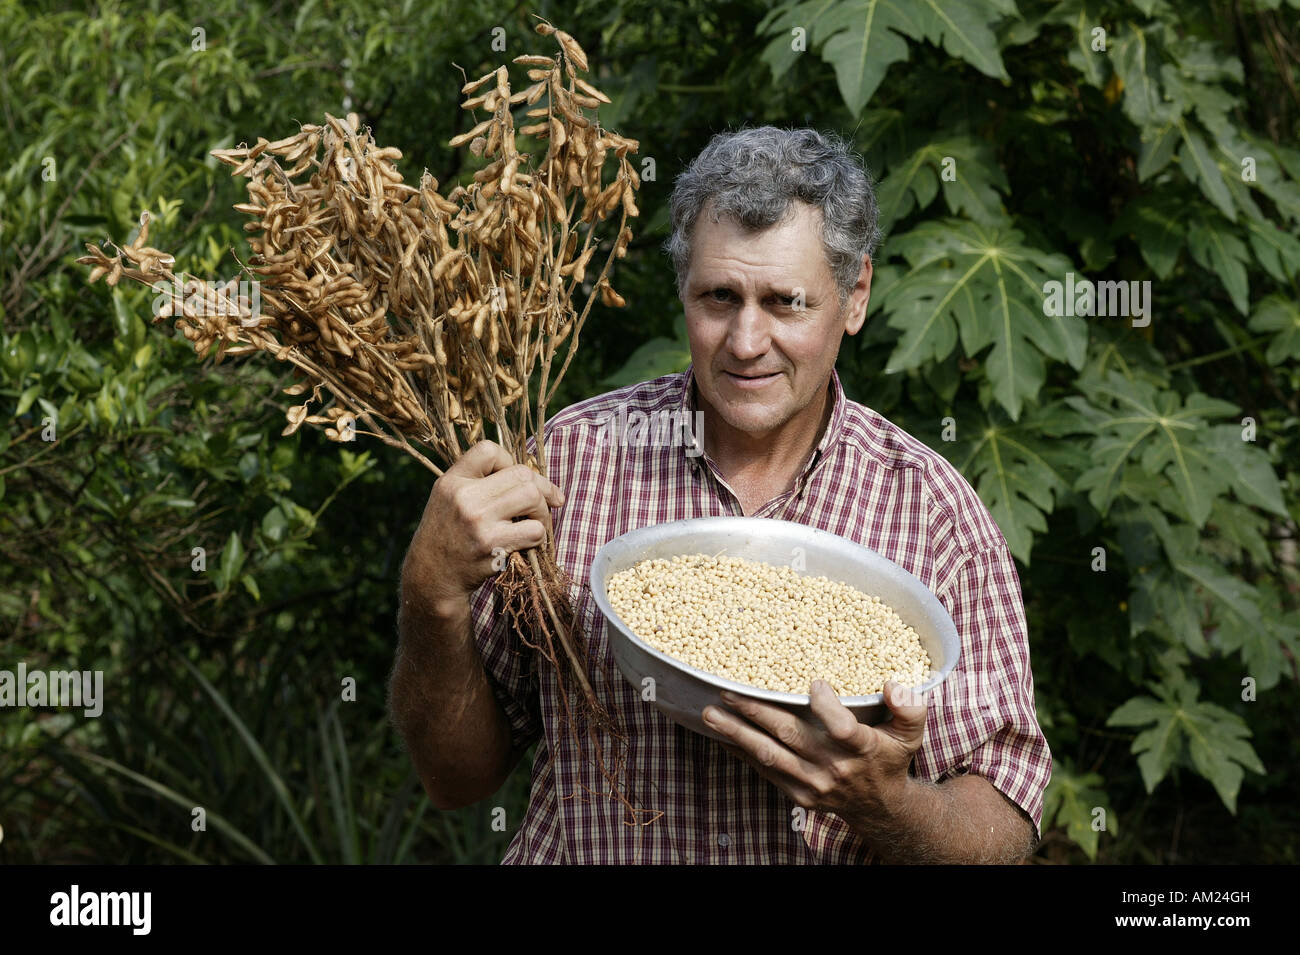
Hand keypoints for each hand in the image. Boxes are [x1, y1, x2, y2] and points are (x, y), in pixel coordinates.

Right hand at [403, 440, 564, 613]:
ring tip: (537, 522)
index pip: (489, 450)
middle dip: (541, 488)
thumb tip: (531, 474)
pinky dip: (540, 536)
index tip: (516, 479)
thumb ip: (478, 480)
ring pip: (533, 498)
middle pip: (522, 474)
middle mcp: (464, 497)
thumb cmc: (449, 534)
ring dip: (543, 511)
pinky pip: (535, 530)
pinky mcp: (492, 544)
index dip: (510, 460)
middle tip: (546, 502)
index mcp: (452, 481)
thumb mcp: (449, 498)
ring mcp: (478, 520)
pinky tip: (529, 541)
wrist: (431, 577)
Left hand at [701, 679, 927, 824]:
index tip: (814, 683)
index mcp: (862, 749)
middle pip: (790, 737)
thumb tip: (893, 684)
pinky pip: (764, 770)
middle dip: (756, 712)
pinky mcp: (797, 794)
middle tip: (728, 691)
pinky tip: (720, 734)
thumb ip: (910, 708)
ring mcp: (812, 783)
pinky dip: (741, 752)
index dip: (826, 705)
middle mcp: (834, 767)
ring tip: (710, 714)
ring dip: (736, 733)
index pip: (842, 727)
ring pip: (769, 755)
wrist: (879, 806)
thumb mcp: (910, 733)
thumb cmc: (890, 758)